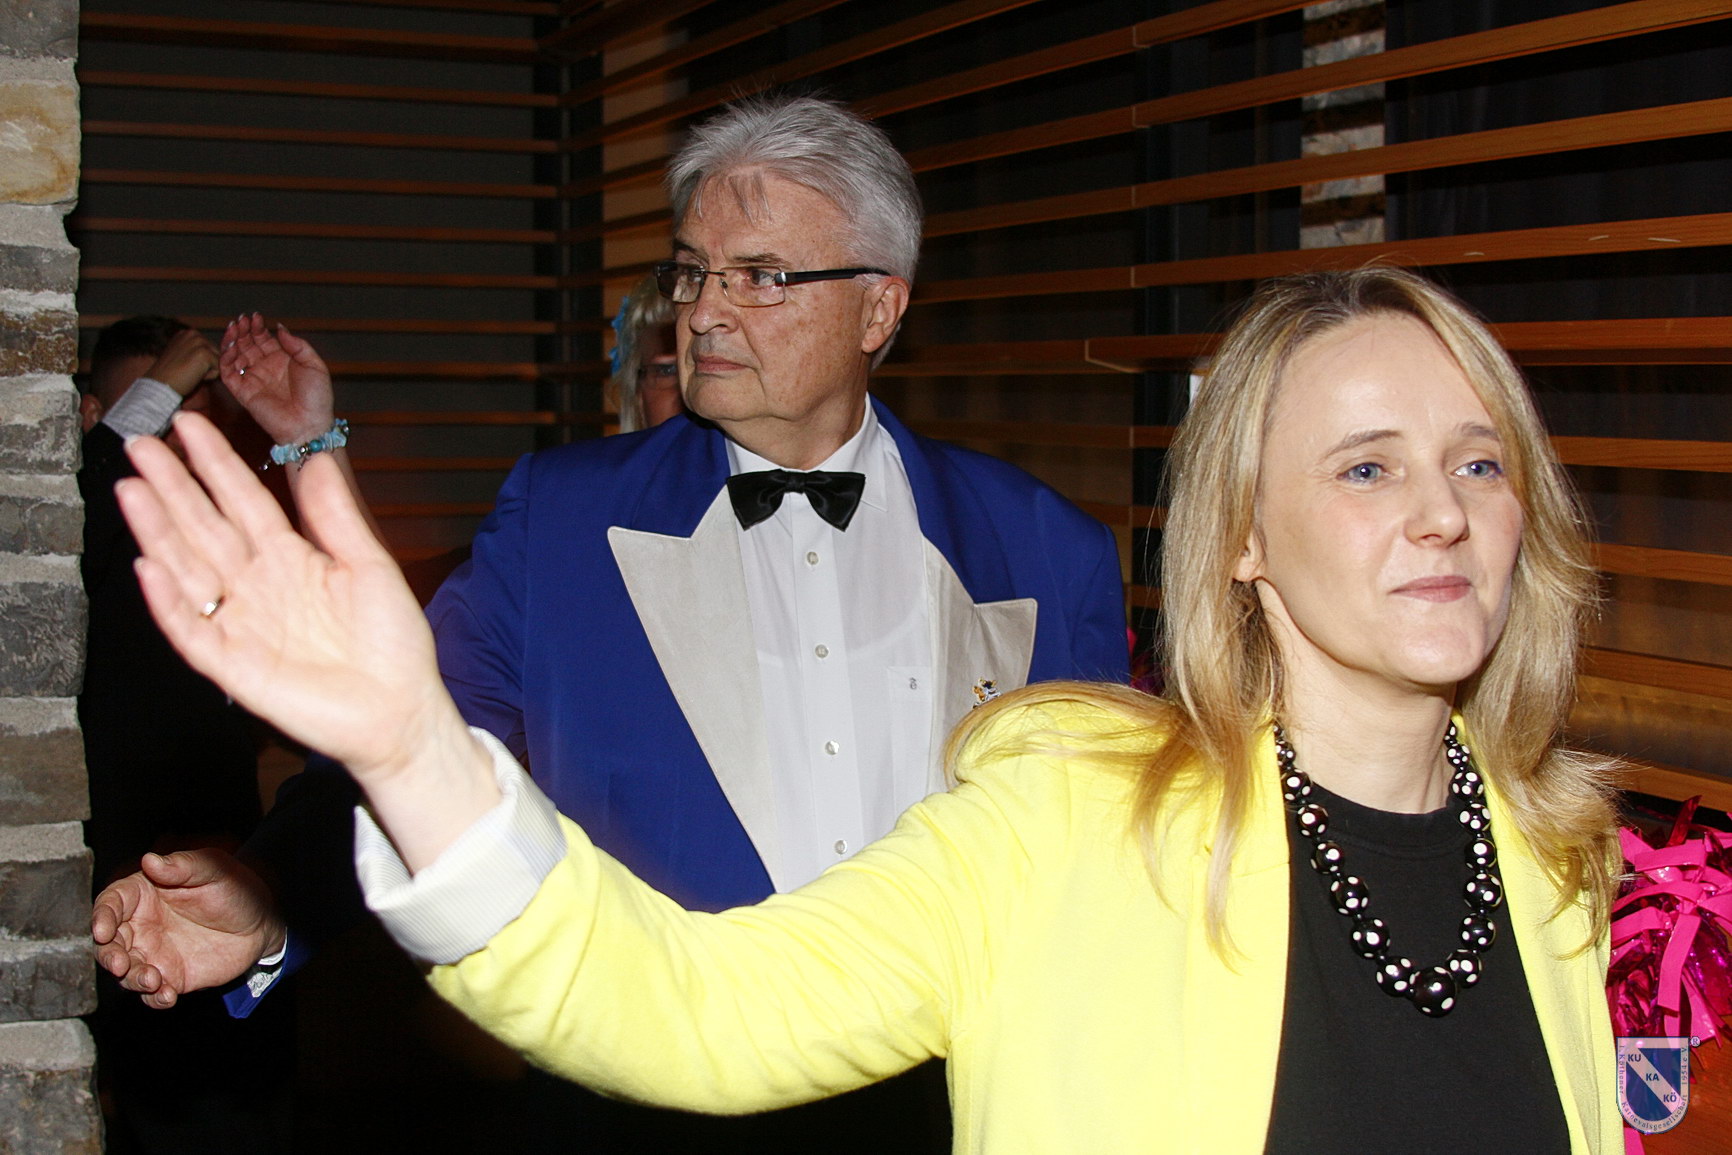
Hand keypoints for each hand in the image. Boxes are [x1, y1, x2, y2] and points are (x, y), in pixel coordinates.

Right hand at [91, 849, 283, 1008]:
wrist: (260, 922)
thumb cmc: (233, 887)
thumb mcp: (212, 869)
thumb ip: (182, 866)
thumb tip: (149, 860)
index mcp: (143, 894)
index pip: (110, 904)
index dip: (101, 917)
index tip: (101, 931)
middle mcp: (140, 926)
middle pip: (109, 943)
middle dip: (109, 956)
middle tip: (121, 964)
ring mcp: (152, 953)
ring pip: (125, 972)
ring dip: (132, 979)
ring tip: (153, 980)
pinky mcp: (169, 976)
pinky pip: (152, 993)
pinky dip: (155, 998)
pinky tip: (167, 995)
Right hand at [117, 413, 496, 868]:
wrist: (401, 708)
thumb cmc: (393, 641)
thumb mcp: (371, 568)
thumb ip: (336, 517)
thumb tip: (317, 458)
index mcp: (291, 558)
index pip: (243, 501)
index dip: (215, 464)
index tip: (188, 424)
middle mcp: (258, 585)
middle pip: (205, 527)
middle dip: (172, 487)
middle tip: (140, 444)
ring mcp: (242, 624)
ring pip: (188, 570)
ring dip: (158, 532)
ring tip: (132, 489)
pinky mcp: (233, 666)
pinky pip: (191, 631)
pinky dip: (169, 601)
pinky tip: (150, 567)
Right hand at [145, 328, 219, 396]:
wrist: (160, 385)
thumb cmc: (171, 374)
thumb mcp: (182, 354)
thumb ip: (196, 350)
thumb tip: (218, 355)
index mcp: (187, 333)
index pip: (210, 348)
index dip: (202, 361)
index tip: (185, 365)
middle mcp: (194, 334)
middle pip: (217, 353)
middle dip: (207, 365)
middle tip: (188, 370)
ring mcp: (200, 342)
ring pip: (218, 361)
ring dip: (208, 371)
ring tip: (190, 372)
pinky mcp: (205, 354)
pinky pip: (219, 369)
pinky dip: (209, 377)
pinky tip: (194, 376)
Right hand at [220, 313, 334, 445]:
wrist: (310, 425)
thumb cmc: (317, 398)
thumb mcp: (314, 365)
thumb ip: (297, 345)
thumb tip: (279, 328)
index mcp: (282, 361)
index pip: (263, 339)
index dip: (257, 327)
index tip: (256, 317)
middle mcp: (265, 368)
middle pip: (248, 344)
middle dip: (243, 330)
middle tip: (242, 320)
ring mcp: (253, 380)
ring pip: (235, 356)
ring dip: (232, 341)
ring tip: (234, 328)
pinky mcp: (243, 392)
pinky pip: (228, 373)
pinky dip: (226, 358)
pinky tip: (231, 346)